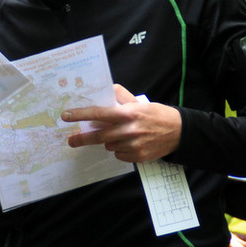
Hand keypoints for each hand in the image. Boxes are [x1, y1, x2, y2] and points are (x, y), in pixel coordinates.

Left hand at [61, 84, 181, 162]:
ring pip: (109, 145)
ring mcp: (134, 144)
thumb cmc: (156, 114)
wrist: (179, 132)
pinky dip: (120, 150)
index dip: (81, 114)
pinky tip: (130, 143)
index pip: (98, 113)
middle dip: (82, 138)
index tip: (66, 116)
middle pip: (99, 136)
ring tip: (121, 135)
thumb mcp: (139, 102)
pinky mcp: (138, 156)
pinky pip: (119, 154)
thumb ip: (120, 96)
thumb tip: (105, 90)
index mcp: (128, 113)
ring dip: (109, 141)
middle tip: (71, 140)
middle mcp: (129, 129)